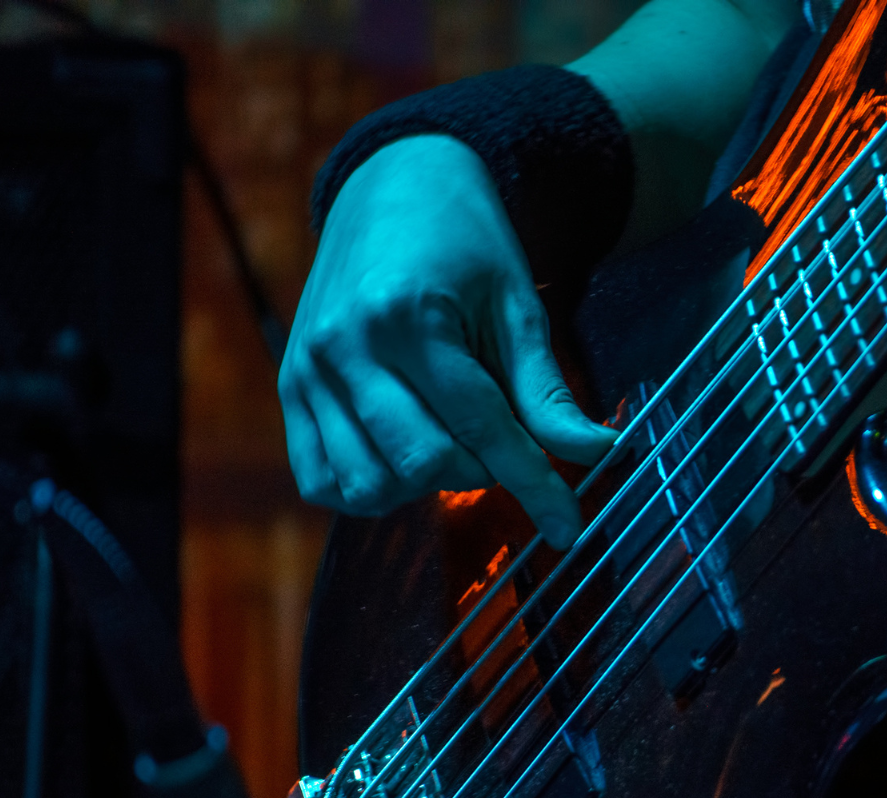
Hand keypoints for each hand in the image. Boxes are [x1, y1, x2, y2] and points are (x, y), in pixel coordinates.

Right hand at [279, 134, 616, 547]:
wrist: (393, 184)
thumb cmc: (465, 242)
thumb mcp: (518, 305)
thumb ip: (546, 390)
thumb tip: (596, 455)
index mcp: (407, 317)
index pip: (481, 427)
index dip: (534, 483)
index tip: (569, 525)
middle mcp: (344, 347)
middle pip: (423, 462)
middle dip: (480, 472)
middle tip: (502, 441)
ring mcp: (307, 371)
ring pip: (368, 484)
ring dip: (424, 485)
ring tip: (452, 440)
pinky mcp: (289, 388)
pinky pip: (320, 478)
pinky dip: (369, 488)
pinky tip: (405, 456)